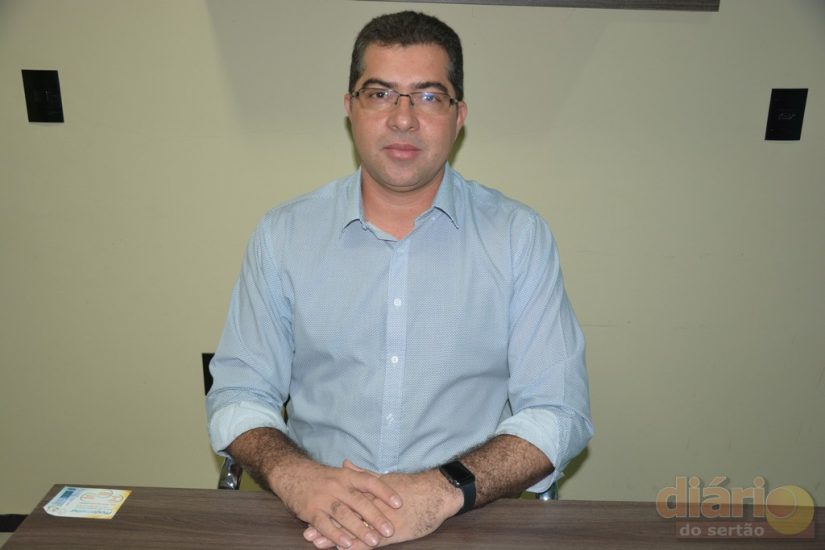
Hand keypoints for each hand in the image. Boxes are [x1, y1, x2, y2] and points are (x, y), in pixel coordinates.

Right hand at [271, 458, 402, 548]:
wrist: (291, 473)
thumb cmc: (321, 477)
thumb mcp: (341, 474)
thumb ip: (361, 478)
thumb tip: (386, 481)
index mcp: (347, 475)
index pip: (369, 482)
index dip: (385, 492)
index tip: (399, 503)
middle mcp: (337, 486)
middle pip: (359, 501)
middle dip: (376, 516)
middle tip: (390, 529)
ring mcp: (323, 499)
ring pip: (344, 515)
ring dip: (359, 529)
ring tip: (374, 541)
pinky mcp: (310, 511)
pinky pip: (325, 525)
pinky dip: (336, 535)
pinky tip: (347, 544)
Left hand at [304, 464, 462, 548]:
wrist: (437, 493)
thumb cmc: (413, 485)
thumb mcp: (386, 477)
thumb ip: (363, 474)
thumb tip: (345, 463)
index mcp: (370, 491)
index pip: (343, 501)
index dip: (327, 508)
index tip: (310, 511)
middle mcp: (373, 504)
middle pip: (345, 516)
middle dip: (326, 525)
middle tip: (308, 532)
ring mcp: (382, 519)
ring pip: (354, 530)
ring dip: (336, 538)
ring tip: (318, 543)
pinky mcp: (393, 533)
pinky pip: (371, 542)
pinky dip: (356, 546)